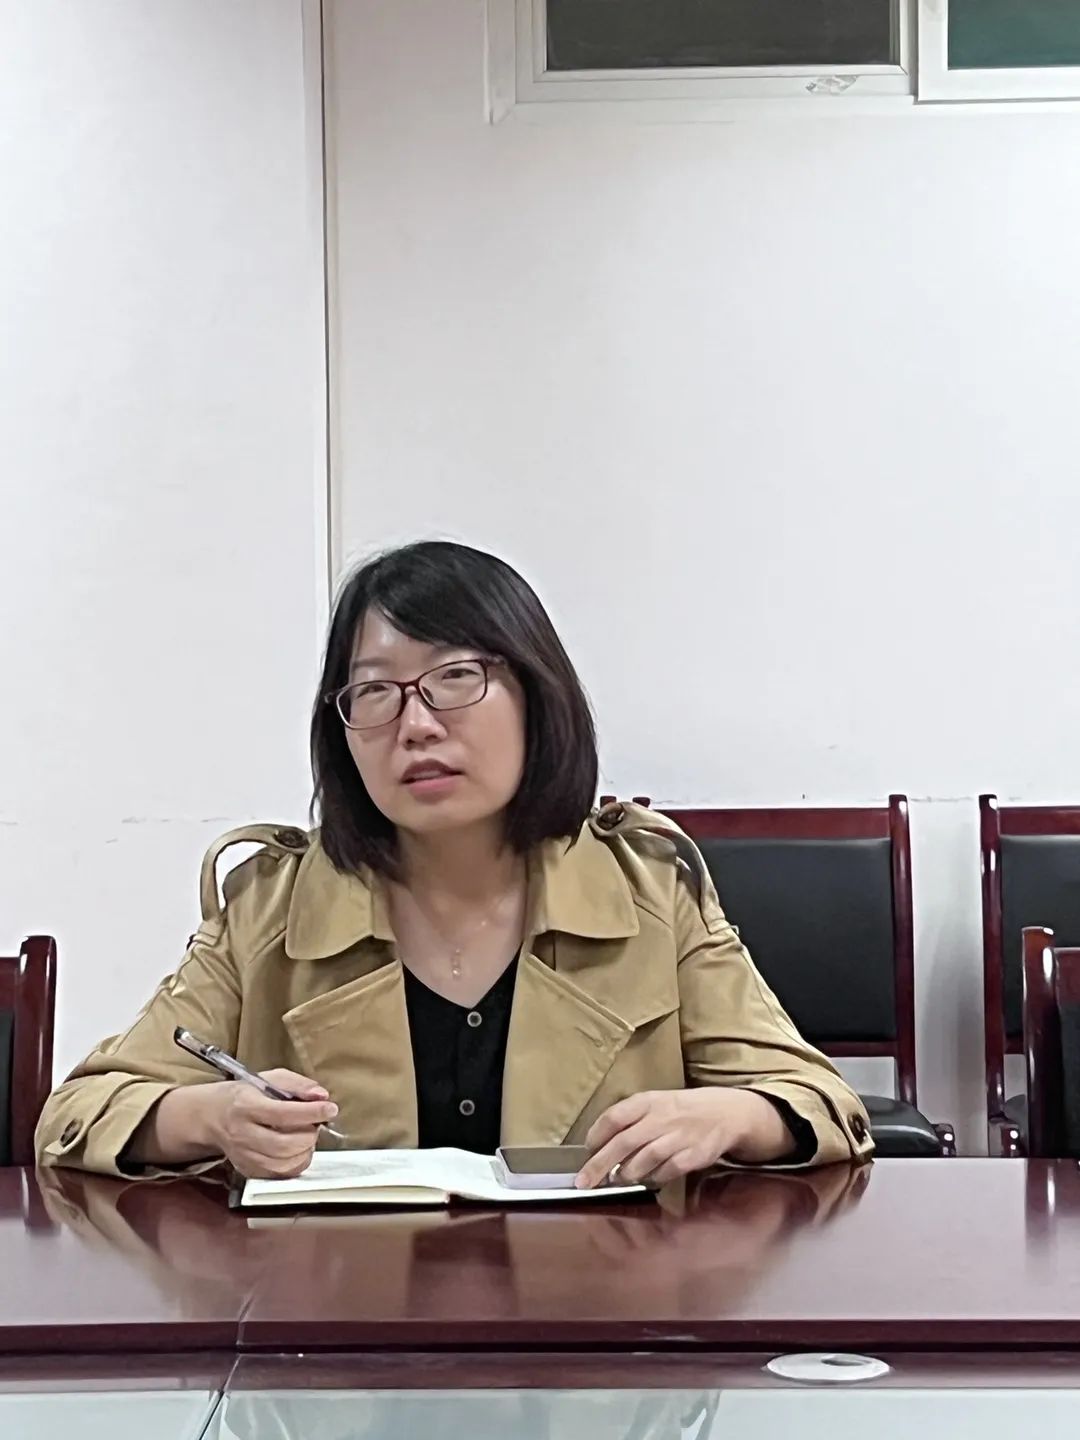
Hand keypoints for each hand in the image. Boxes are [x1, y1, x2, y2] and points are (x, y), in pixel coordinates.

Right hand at [202, 1069, 337, 1178]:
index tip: (330, 1109)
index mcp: (246, 1105)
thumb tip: (321, 1096)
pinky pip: (279, 1175)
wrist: (212, 1116)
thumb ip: (297, 1084)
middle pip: (283, 1144)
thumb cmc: (246, 1095)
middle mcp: (242, 1134)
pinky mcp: (248, 1170)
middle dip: (309, 1135)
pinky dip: (296, 1164)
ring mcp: (243, 1156)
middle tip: (316, 1124)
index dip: (311, 1113)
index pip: (282, 1114)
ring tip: (306, 1136)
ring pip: (283, 1163)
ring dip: (305, 1150)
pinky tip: (298, 1150)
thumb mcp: (269, 1079)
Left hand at [575, 1088, 792, 1188]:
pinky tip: (648, 1180)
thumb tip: (598, 1146)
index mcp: (648, 1101)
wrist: (726, 1113)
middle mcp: (661, 1117)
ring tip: (618, 1179)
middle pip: (624, 1143)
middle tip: (583, 1182)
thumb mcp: (655, 1103)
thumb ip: (630, 1120)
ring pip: (643, 1160)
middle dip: (599, 1165)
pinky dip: (654, 1179)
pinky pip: (666, 1172)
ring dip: (626, 1174)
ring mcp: (678, 1137)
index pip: (615, 1116)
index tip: (586, 1150)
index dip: (596, 1135)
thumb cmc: (681, 1110)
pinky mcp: (693, 1156)